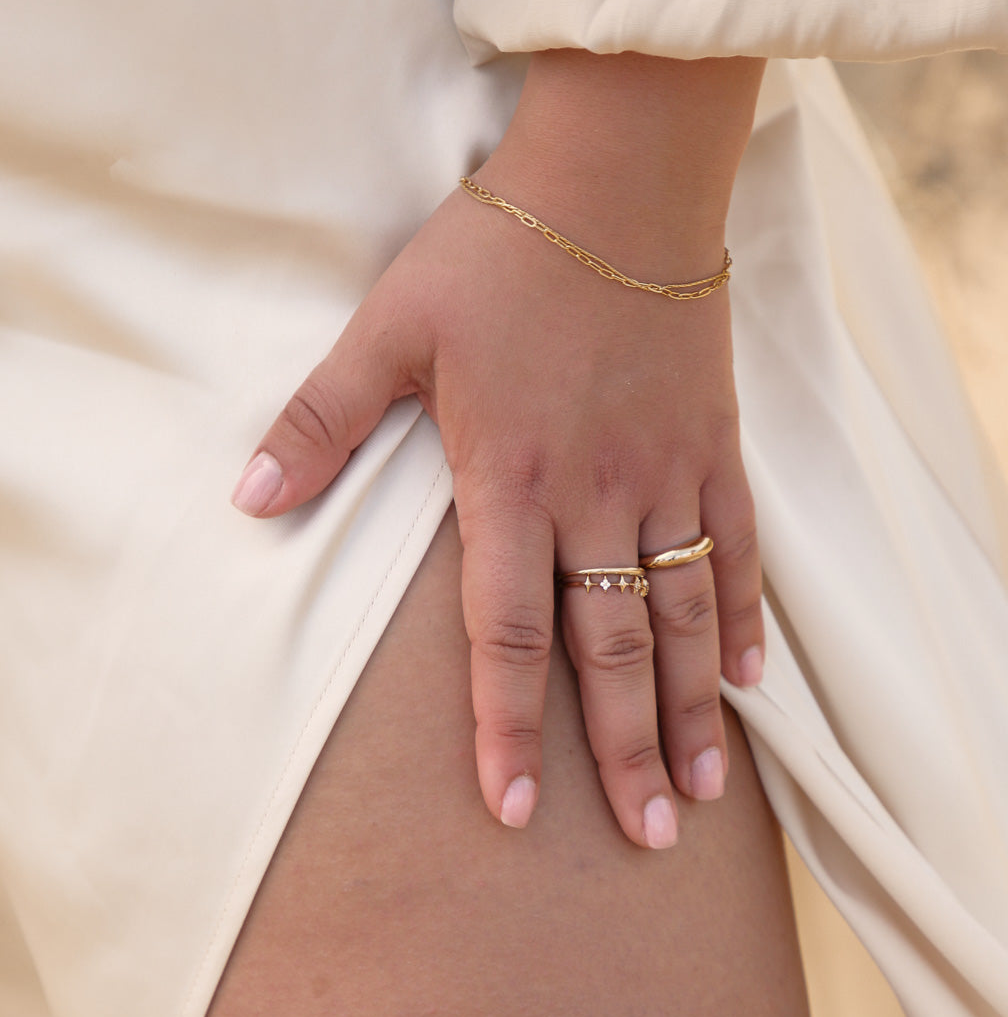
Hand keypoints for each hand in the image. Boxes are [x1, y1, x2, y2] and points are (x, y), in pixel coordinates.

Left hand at [231, 50, 766, 847]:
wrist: (617, 181)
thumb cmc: (501, 252)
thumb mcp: (390, 326)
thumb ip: (322, 418)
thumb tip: (247, 495)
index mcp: (511, 476)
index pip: (506, 632)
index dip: (505, 728)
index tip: (516, 810)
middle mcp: (597, 495)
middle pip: (612, 648)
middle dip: (622, 749)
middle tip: (645, 834)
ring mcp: (666, 471)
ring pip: (684, 615)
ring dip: (691, 707)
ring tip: (701, 786)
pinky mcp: (713, 441)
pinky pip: (737, 546)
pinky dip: (744, 615)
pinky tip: (751, 675)